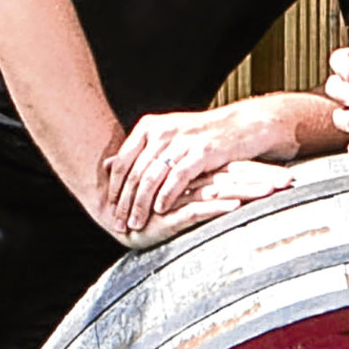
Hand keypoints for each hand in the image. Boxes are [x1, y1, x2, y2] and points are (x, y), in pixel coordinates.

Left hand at [102, 103, 282, 232]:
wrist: (241, 125)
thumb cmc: (202, 135)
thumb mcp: (167, 136)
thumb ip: (140, 150)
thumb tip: (108, 166)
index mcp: (148, 127)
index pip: (122, 161)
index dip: (114, 187)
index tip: (108, 207)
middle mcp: (161, 131)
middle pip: (134, 173)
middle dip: (125, 201)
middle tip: (118, 222)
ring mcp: (181, 141)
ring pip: (151, 178)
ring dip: (141, 204)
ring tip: (135, 223)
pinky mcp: (201, 152)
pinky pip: (177, 178)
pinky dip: (166, 196)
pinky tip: (160, 211)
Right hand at [112, 157, 295, 250]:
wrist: (115, 218)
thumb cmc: (153, 214)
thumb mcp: (187, 204)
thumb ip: (208, 196)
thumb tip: (237, 193)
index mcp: (198, 177)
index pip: (236, 170)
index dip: (261, 172)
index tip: (289, 176)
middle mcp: (192, 183)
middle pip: (233, 177)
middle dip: (263, 179)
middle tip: (290, 181)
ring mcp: (180, 196)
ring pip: (220, 190)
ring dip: (247, 190)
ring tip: (272, 191)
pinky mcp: (169, 214)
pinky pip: (196, 209)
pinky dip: (217, 207)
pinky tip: (235, 206)